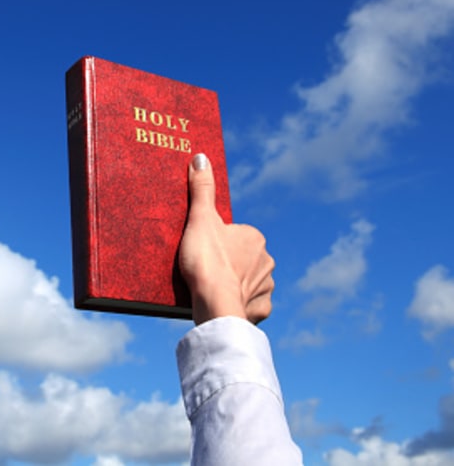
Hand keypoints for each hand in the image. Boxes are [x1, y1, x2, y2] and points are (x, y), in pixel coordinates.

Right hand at [178, 153, 274, 325]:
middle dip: (228, 263)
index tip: (203, 250)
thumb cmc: (207, 260)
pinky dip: (239, 304)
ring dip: (234, 285)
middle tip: (205, 269)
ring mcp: (266, 286)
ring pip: (249, 281)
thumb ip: (202, 189)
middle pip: (243, 258)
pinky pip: (250, 304)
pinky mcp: (261, 309)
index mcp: (255, 237)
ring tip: (211, 289)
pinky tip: (224, 303)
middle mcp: (267, 259)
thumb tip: (201, 158)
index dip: (216, 241)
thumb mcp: (200, 219)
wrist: (214, 304)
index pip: (234, 234)